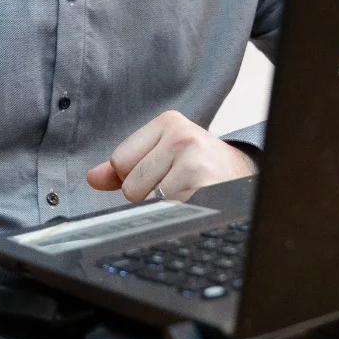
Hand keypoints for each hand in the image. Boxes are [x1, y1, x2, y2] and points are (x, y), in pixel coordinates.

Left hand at [87, 110, 256, 202]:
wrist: (245, 178)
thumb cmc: (200, 166)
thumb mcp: (163, 153)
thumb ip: (125, 165)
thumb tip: (93, 178)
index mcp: (169, 122)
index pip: (119, 160)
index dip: (133, 176)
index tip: (160, 171)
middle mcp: (182, 136)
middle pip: (130, 184)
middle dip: (148, 194)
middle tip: (176, 184)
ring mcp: (193, 161)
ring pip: (146, 202)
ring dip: (163, 207)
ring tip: (186, 193)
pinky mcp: (203, 187)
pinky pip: (166, 213)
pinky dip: (176, 215)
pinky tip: (194, 202)